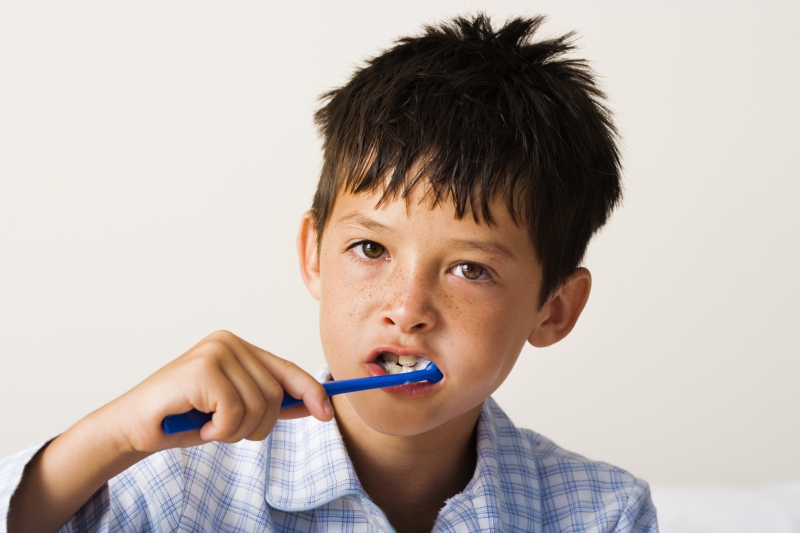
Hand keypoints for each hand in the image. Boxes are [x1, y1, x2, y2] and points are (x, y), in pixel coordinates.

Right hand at [104, 330, 333, 453]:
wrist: (134, 428)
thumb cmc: (184, 417)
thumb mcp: (235, 411)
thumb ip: (269, 403)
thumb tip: (314, 404)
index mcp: (238, 348)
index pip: (286, 369)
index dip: (311, 392)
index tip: (327, 413)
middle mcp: (229, 342)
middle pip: (275, 393)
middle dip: (258, 425)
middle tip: (226, 431)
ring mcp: (215, 352)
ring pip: (258, 405)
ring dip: (236, 431)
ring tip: (209, 427)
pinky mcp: (202, 368)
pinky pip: (234, 412)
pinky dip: (219, 431)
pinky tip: (199, 426)